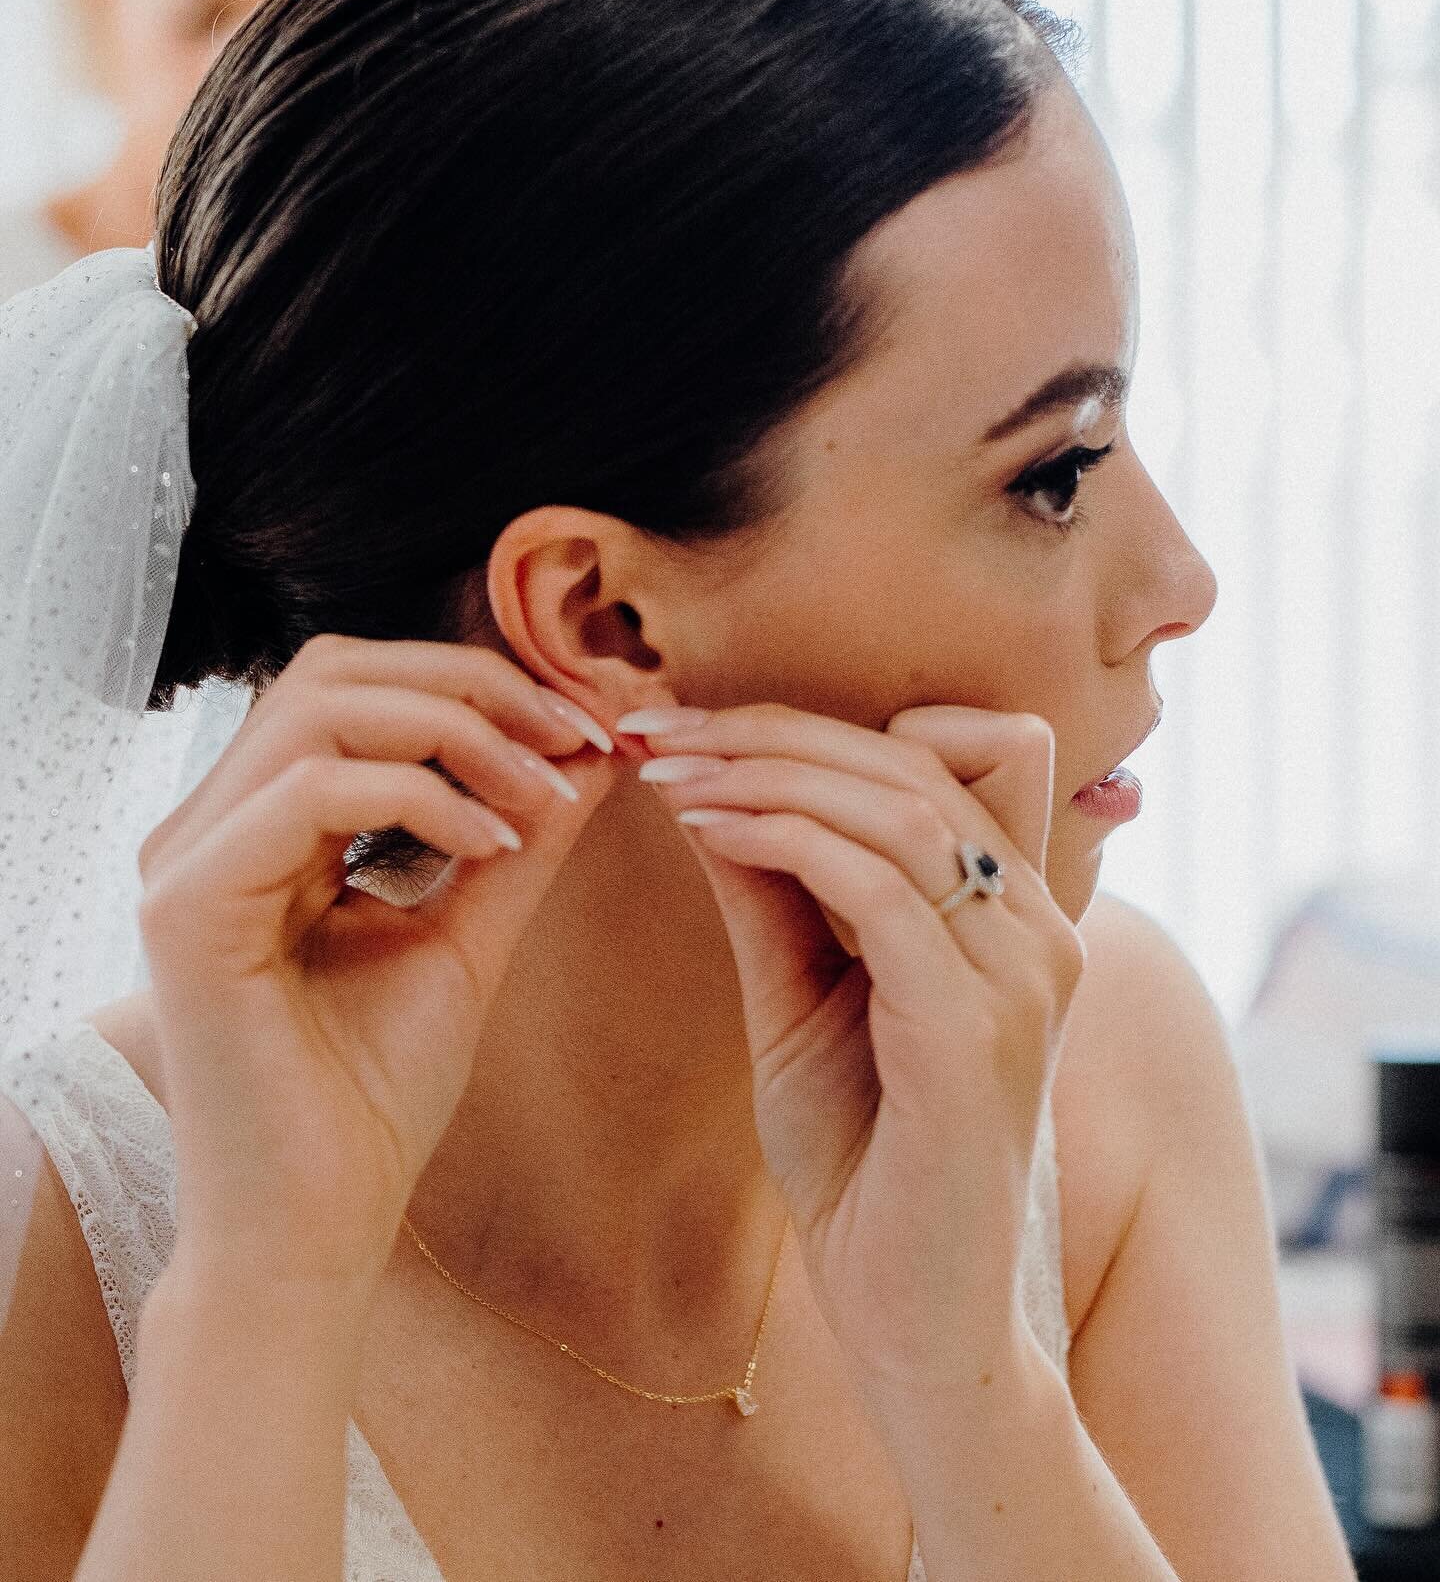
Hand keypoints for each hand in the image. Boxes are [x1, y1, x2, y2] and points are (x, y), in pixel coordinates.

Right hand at [135, 635, 616, 1296]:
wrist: (319, 1229)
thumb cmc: (376, 1095)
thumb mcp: (470, 932)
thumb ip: (519, 834)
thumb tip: (593, 748)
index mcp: (262, 827)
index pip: (362, 688)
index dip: (481, 684)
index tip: (591, 726)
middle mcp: (210, 828)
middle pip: (338, 669)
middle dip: (476, 686)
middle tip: (578, 736)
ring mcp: (186, 861)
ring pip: (322, 706)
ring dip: (461, 733)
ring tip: (546, 797)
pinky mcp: (186, 907)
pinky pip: (312, 789)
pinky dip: (421, 796)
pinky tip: (496, 845)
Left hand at [629, 701, 1084, 1404]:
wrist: (912, 1318)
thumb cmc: (863, 1160)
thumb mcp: (803, 999)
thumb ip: (772, 892)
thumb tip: (703, 781)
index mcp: (1015, 911)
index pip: (958, 745)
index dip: (829, 720)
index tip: (704, 726)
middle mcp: (1040, 928)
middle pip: (919, 755)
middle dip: (774, 728)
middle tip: (660, 728)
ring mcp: (1022, 975)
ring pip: (900, 802)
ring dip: (766, 770)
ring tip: (668, 771)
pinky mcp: (978, 1030)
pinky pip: (877, 886)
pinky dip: (781, 838)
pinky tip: (704, 829)